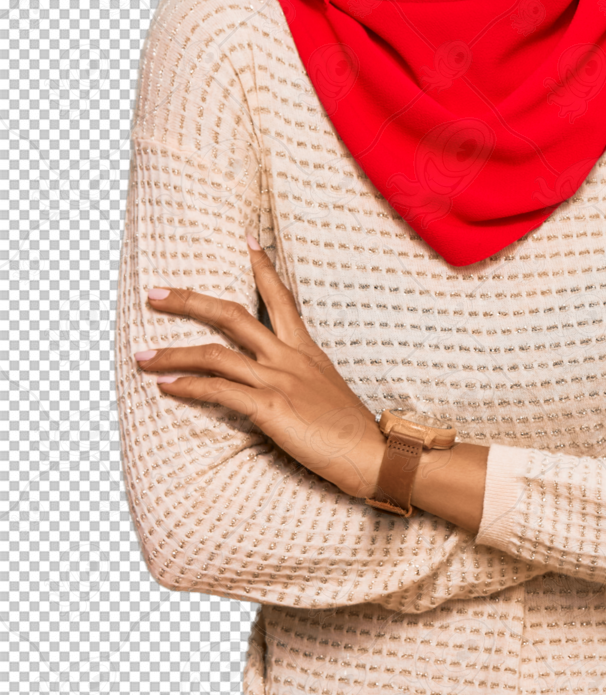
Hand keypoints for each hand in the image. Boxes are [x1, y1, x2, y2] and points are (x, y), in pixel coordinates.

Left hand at [134, 236, 383, 498]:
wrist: (375, 455)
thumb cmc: (352, 432)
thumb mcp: (328, 392)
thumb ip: (301, 380)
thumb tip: (280, 385)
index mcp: (305, 350)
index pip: (280, 298)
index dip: (262, 267)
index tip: (247, 239)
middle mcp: (288, 358)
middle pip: (232, 314)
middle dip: (189, 301)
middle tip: (155, 294)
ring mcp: (279, 381)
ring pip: (214, 354)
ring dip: (172, 354)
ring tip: (140, 356)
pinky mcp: (271, 408)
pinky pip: (218, 391)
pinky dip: (187, 387)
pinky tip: (165, 387)